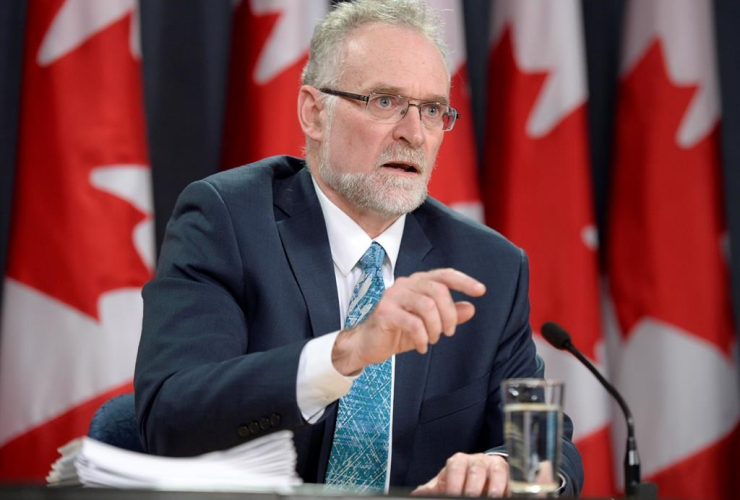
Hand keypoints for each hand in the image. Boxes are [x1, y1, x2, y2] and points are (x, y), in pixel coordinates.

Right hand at [332, 268, 485, 374]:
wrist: (367, 344)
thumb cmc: (396, 331)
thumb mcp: (428, 324)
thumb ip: (449, 315)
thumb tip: (471, 308)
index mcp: (417, 283)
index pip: (444, 275)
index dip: (464, 281)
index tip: (481, 291)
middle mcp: (405, 285)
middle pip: (438, 290)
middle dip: (449, 314)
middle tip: (448, 332)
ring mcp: (393, 297)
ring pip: (427, 306)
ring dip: (436, 328)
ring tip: (433, 340)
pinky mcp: (385, 313)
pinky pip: (413, 323)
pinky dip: (422, 338)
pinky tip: (421, 346)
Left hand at [412, 453, 508, 497]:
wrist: (482, 473)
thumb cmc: (461, 479)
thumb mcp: (446, 482)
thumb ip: (433, 488)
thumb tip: (417, 494)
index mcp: (459, 461)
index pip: (456, 467)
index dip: (454, 483)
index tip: (452, 495)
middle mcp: (477, 460)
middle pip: (476, 470)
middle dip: (473, 487)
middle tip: (470, 497)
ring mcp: (494, 466)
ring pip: (496, 472)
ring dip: (494, 487)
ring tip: (491, 497)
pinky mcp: (509, 474)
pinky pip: (511, 479)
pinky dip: (508, 488)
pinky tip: (505, 495)